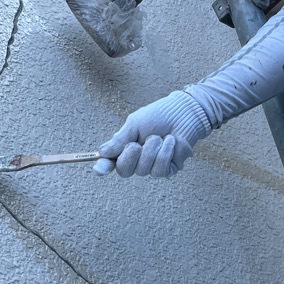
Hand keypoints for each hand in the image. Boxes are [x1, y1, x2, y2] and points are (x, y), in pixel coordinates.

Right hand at [94, 90, 212, 178]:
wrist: (183, 113)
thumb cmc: (158, 116)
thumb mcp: (134, 124)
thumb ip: (119, 139)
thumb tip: (102, 152)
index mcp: (125, 149)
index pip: (111, 163)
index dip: (104, 167)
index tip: (100, 169)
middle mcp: (137, 161)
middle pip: (125, 170)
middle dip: (131, 155)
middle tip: (138, 143)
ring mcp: (152, 167)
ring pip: (143, 170)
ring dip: (152, 150)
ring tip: (159, 137)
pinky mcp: (168, 170)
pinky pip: (160, 170)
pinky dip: (165, 153)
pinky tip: (170, 142)